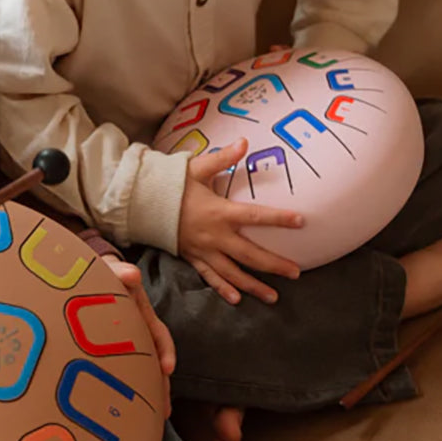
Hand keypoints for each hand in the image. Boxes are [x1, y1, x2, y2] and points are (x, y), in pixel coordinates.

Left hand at [102, 254, 173, 418]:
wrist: (82, 277)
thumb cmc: (97, 273)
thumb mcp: (106, 270)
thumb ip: (118, 271)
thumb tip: (131, 274)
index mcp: (140, 312)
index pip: (158, 333)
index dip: (165, 350)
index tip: (168, 368)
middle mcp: (138, 330)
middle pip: (155, 360)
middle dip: (161, 385)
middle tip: (165, 409)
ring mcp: (126, 343)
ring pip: (142, 370)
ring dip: (150, 392)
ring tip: (155, 418)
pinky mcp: (111, 354)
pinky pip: (122, 373)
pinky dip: (127, 390)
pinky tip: (125, 411)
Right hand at [177, 139, 302, 304]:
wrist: (140, 202)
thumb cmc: (170, 184)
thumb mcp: (197, 168)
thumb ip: (223, 158)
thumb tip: (244, 141)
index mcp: (219, 212)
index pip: (256, 216)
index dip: (279, 219)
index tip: (301, 221)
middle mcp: (214, 236)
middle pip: (250, 255)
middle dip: (274, 265)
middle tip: (296, 272)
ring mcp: (203, 250)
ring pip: (232, 273)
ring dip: (254, 286)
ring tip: (274, 297)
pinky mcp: (191, 258)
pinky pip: (209, 277)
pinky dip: (223, 289)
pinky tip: (237, 299)